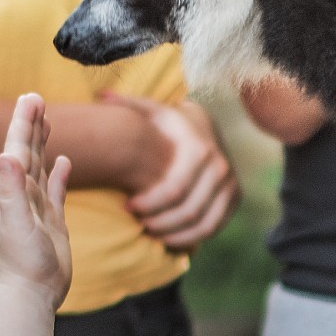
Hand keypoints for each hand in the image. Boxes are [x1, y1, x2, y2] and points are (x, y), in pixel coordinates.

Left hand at [0, 93, 72, 308]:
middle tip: (36, 97)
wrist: (32, 292)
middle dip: (31, 123)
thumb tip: (6, 155)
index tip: (31, 97)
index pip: (18, 147)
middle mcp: (24, 194)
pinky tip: (64, 161)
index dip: (23, 122)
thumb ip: (11, 189)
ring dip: (42, 142)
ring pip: (41, 166)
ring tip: (46, 120)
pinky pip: (57, 190)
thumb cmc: (24, 260)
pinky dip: (60, 174)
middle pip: (28, 150)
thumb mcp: (17, 221)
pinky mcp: (53, 221)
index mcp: (14, 189)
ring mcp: (38, 207)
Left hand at [102, 93, 238, 249]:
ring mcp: (230, 183)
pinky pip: (214, 227)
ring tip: (151, 232)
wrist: (204, 125)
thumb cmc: (168, 124)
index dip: (149, 203)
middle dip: (159, 222)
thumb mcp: (151, 112)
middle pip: (188, 210)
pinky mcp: (235, 197)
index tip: (127, 205)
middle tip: (138, 223)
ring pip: (203, 224)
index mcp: (198, 148)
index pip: (174, 188)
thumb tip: (101, 97)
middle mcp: (220, 166)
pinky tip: (169, 239)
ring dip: (174, 234)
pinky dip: (191, 239)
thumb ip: (126, 106)